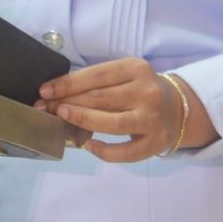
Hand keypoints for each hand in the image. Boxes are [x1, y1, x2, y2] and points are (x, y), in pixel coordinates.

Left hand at [35, 58, 188, 163]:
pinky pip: (124, 152)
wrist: (177, 108)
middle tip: (46, 108)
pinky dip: (103, 151)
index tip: (45, 91)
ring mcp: (152, 119)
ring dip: (81, 121)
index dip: (67, 84)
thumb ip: (96, 84)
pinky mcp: (155, 142)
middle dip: (68, 103)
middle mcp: (147, 91)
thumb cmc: (140, 90)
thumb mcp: (124, 76)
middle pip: (100, 98)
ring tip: (62, 118)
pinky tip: (88, 146)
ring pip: (111, 122)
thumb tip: (55, 96)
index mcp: (137, 68)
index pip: (96, 75)